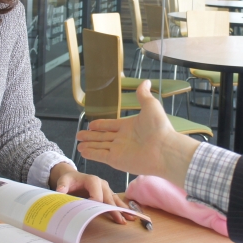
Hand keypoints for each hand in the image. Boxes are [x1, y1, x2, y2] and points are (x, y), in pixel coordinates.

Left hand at [49, 162, 132, 223]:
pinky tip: (128, 215)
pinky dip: (122, 208)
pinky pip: (116, 201)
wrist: (73, 177)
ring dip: (122, 209)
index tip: (94, 212)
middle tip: (120, 220)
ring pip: (115, 200)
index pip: (97, 194)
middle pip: (108, 198)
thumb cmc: (70, 180)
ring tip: (130, 218)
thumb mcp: (64, 181)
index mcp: (92, 180)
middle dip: (114, 209)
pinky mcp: (107, 193)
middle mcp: (102, 184)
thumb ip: (62, 186)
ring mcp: (106, 189)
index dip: (96, 203)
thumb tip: (60, 191)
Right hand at [76, 80, 199, 186]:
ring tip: (78, 144)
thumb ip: (143, 95)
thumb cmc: (159, 127)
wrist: (165, 149)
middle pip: (102, 137)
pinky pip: (100, 155)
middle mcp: (123, 139)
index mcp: (129, 126)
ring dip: (88, 145)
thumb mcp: (151, 106)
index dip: (101, 125)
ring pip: (99, 146)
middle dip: (90, 136)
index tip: (91, 124)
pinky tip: (82, 151)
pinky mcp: (116, 160)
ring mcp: (119, 150)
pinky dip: (91, 153)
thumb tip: (145, 81)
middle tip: (79, 135)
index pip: (111, 125)